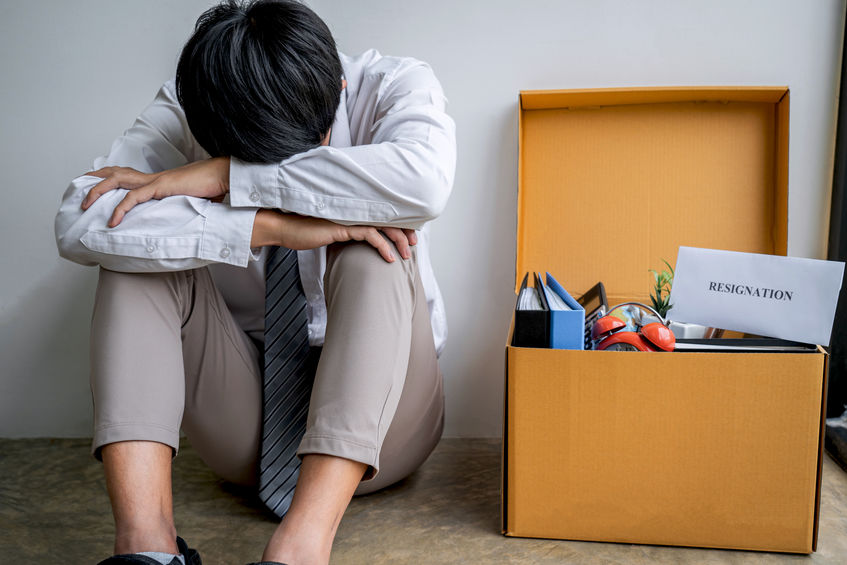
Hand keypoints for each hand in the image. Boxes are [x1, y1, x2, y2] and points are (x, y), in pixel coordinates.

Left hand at [81, 157, 229, 226]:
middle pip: (116, 172)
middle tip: (79, 191)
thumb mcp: (195, 203)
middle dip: (95, 180)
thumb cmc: (214, 187)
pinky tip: (113, 221)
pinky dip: (121, 208)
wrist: (225, 176)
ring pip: (118, 180)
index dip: (109, 177)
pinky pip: (135, 197)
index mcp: (159, 180)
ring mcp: (156, 181)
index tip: (95, 185)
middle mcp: (154, 178)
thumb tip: (188, 224)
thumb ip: (186, 210)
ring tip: (86, 205)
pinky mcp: (161, 187)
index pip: (128, 175)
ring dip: (99, 191)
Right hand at [252, 210, 416, 262]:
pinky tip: (389, 258)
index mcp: (353, 210)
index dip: (397, 223)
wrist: (285, 228)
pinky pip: (370, 235)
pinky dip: (383, 246)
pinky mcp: (344, 227)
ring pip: (383, 226)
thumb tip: (359, 241)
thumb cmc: (304, 231)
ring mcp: (349, 218)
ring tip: (406, 254)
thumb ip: (346, 232)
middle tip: (414, 244)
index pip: (381, 214)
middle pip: (387, 217)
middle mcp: (354, 211)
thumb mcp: (330, 232)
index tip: (408, 236)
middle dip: (404, 231)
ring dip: (398, 240)